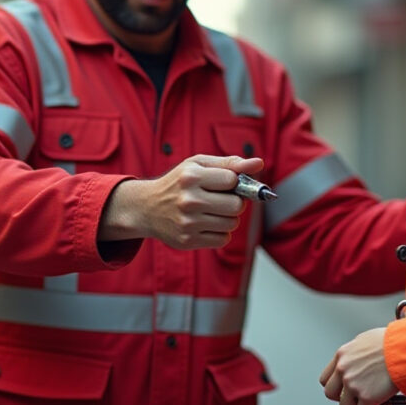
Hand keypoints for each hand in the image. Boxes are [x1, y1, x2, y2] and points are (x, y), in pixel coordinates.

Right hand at [99, 154, 264, 248]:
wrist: (146, 208)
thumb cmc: (178, 183)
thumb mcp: (199, 165)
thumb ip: (230, 163)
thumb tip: (259, 164)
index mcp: (191, 177)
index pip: (233, 180)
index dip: (232, 182)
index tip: (223, 183)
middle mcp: (188, 200)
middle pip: (236, 205)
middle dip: (234, 202)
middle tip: (221, 199)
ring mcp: (187, 223)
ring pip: (231, 224)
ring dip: (227, 218)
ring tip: (211, 211)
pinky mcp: (187, 241)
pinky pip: (222, 239)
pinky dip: (220, 233)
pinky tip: (206, 224)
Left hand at [320, 327, 396, 404]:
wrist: (405, 348)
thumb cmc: (393, 342)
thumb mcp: (367, 341)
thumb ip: (358, 354)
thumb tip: (362, 362)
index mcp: (342, 355)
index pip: (326, 379)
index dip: (337, 388)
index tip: (345, 391)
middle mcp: (343, 370)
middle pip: (331, 395)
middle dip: (345, 400)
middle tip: (359, 399)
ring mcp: (353, 385)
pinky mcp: (366, 397)